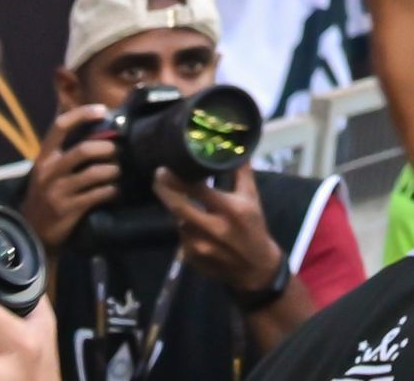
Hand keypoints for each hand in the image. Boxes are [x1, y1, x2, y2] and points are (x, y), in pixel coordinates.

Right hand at [20, 106, 125, 253]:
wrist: (33, 232)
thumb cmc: (46, 195)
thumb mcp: (47, 171)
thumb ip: (64, 152)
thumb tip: (94, 126)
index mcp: (43, 158)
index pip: (60, 126)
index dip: (81, 114)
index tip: (102, 110)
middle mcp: (49, 172)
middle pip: (83, 150)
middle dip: (107, 148)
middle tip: (119, 150)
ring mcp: (58, 192)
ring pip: (94, 173)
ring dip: (113, 170)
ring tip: (119, 171)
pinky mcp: (69, 209)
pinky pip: (97, 195)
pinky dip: (112, 190)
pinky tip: (116, 190)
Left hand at [166, 167, 289, 299]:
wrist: (255, 268)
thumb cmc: (254, 227)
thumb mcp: (252, 198)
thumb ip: (241, 172)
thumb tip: (235, 145)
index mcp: (230, 210)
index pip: (198, 190)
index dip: (180, 178)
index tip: (168, 166)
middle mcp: (213, 229)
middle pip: (178, 206)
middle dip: (165, 189)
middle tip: (158, 175)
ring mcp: (200, 247)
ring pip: (179, 222)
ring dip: (180, 211)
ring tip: (187, 205)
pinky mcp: (192, 259)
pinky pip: (181, 238)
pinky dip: (185, 229)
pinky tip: (195, 227)